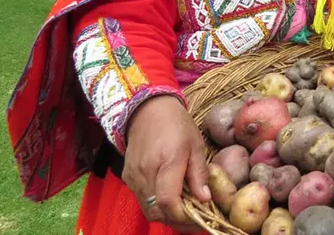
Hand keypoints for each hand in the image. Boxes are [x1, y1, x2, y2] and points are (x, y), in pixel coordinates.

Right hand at [123, 95, 210, 231]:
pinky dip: (158, 207)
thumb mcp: (196, 145)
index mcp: (166, 161)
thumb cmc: (176, 125)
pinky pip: (143, 201)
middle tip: (197, 221)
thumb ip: (199, 174)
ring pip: (149, 210)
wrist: (147, 111)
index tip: (201, 219)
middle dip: (178, 221)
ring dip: (168, 216)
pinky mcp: (128, 179)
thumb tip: (205, 199)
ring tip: (187, 212)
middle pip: (158, 212)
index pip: (168, 201)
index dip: (184, 216)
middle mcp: (145, 172)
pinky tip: (173, 201)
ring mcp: (133, 177)